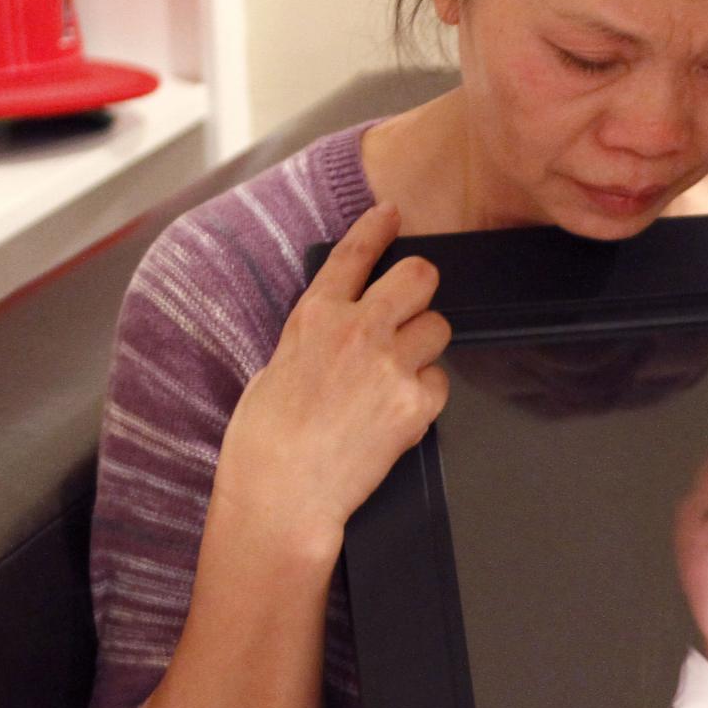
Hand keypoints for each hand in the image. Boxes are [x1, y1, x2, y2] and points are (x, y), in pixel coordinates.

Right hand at [212, 202, 450, 553]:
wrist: (282, 493)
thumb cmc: (266, 440)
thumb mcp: (277, 367)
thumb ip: (317, 337)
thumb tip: (339, 330)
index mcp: (315, 317)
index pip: (354, 255)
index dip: (377, 229)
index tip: (392, 214)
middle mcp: (358, 330)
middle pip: (420, 277)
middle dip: (421, 287)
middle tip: (413, 307)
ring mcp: (391, 364)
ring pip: (438, 328)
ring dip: (424, 347)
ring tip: (394, 378)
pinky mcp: (416, 402)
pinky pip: (441, 381)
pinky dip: (426, 394)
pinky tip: (398, 413)